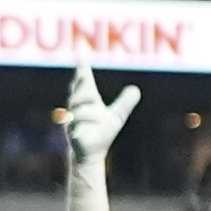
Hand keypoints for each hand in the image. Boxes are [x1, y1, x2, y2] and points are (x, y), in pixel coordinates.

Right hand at [56, 64, 141, 210]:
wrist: (91, 153)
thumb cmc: (102, 132)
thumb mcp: (117, 116)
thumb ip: (125, 103)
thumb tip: (135, 89)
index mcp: (89, 102)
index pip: (85, 83)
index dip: (83, 71)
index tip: (81, 57)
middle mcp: (80, 109)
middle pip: (79, 93)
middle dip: (80, 85)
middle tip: (83, 75)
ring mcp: (74, 121)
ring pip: (77, 111)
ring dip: (85, 111)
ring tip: (95, 112)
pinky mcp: (74, 135)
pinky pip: (75, 128)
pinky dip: (78, 126)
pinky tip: (79, 128)